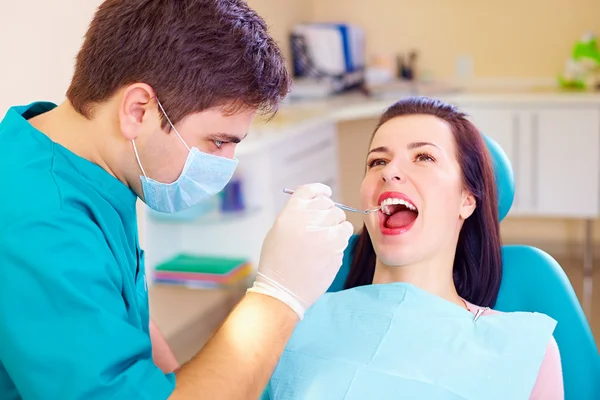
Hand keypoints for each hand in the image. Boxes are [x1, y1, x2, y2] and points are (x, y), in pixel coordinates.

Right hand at [248, 183, 353, 318]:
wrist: (282, 290)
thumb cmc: (277, 261)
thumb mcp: (278, 230)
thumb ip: (296, 214)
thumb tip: (317, 204)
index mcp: (290, 213)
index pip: (310, 191)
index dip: (320, 191)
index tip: (325, 193)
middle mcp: (308, 220)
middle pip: (328, 204)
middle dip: (327, 212)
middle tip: (322, 224)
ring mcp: (324, 234)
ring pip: (341, 217)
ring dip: (336, 224)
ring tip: (325, 237)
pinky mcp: (336, 249)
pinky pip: (345, 234)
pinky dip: (341, 237)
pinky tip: (330, 247)